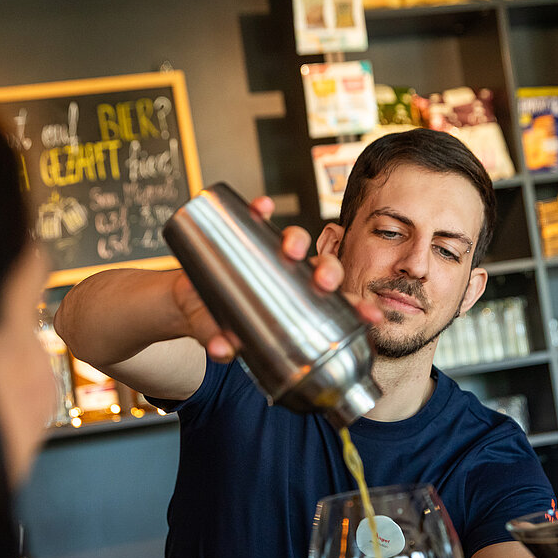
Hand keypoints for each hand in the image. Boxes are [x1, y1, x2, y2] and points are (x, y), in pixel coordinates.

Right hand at [171, 196, 379, 361]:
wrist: (186, 299)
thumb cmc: (217, 320)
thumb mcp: (218, 334)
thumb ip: (218, 341)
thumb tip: (221, 351)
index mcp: (299, 304)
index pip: (335, 305)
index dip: (356, 309)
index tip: (371, 317)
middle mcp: (291, 275)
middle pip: (321, 268)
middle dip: (330, 270)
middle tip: (324, 279)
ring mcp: (269, 253)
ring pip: (295, 241)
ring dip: (298, 239)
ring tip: (290, 247)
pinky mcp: (245, 234)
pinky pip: (256, 217)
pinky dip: (260, 210)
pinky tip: (262, 207)